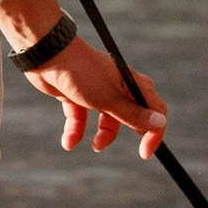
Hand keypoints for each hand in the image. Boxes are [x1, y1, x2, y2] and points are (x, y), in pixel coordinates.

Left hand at [26, 32, 166, 158]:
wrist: (47, 54)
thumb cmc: (82, 73)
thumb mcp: (109, 99)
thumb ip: (133, 114)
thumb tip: (160, 123)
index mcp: (130, 83)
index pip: (153, 109)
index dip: (154, 131)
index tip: (145, 153)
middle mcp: (116, 86)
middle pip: (129, 116)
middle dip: (119, 132)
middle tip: (106, 144)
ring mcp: (96, 91)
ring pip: (105, 120)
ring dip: (100, 135)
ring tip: (93, 145)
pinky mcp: (77, 95)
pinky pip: (81, 118)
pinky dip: (76, 131)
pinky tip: (68, 143)